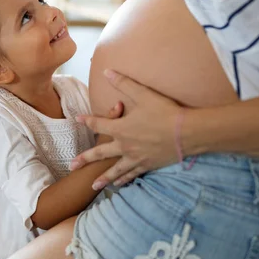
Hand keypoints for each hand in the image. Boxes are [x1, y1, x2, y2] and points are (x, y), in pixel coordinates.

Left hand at [72, 69, 181, 188]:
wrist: (186, 133)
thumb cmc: (165, 111)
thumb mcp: (143, 94)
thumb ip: (124, 83)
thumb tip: (107, 71)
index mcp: (121, 129)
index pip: (98, 124)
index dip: (87, 121)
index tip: (77, 120)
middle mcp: (125, 146)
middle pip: (100, 153)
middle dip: (85, 159)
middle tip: (72, 166)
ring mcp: (136, 158)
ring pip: (115, 170)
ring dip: (103, 178)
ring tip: (93, 186)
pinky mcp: (148, 165)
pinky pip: (132, 174)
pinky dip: (124, 179)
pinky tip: (119, 184)